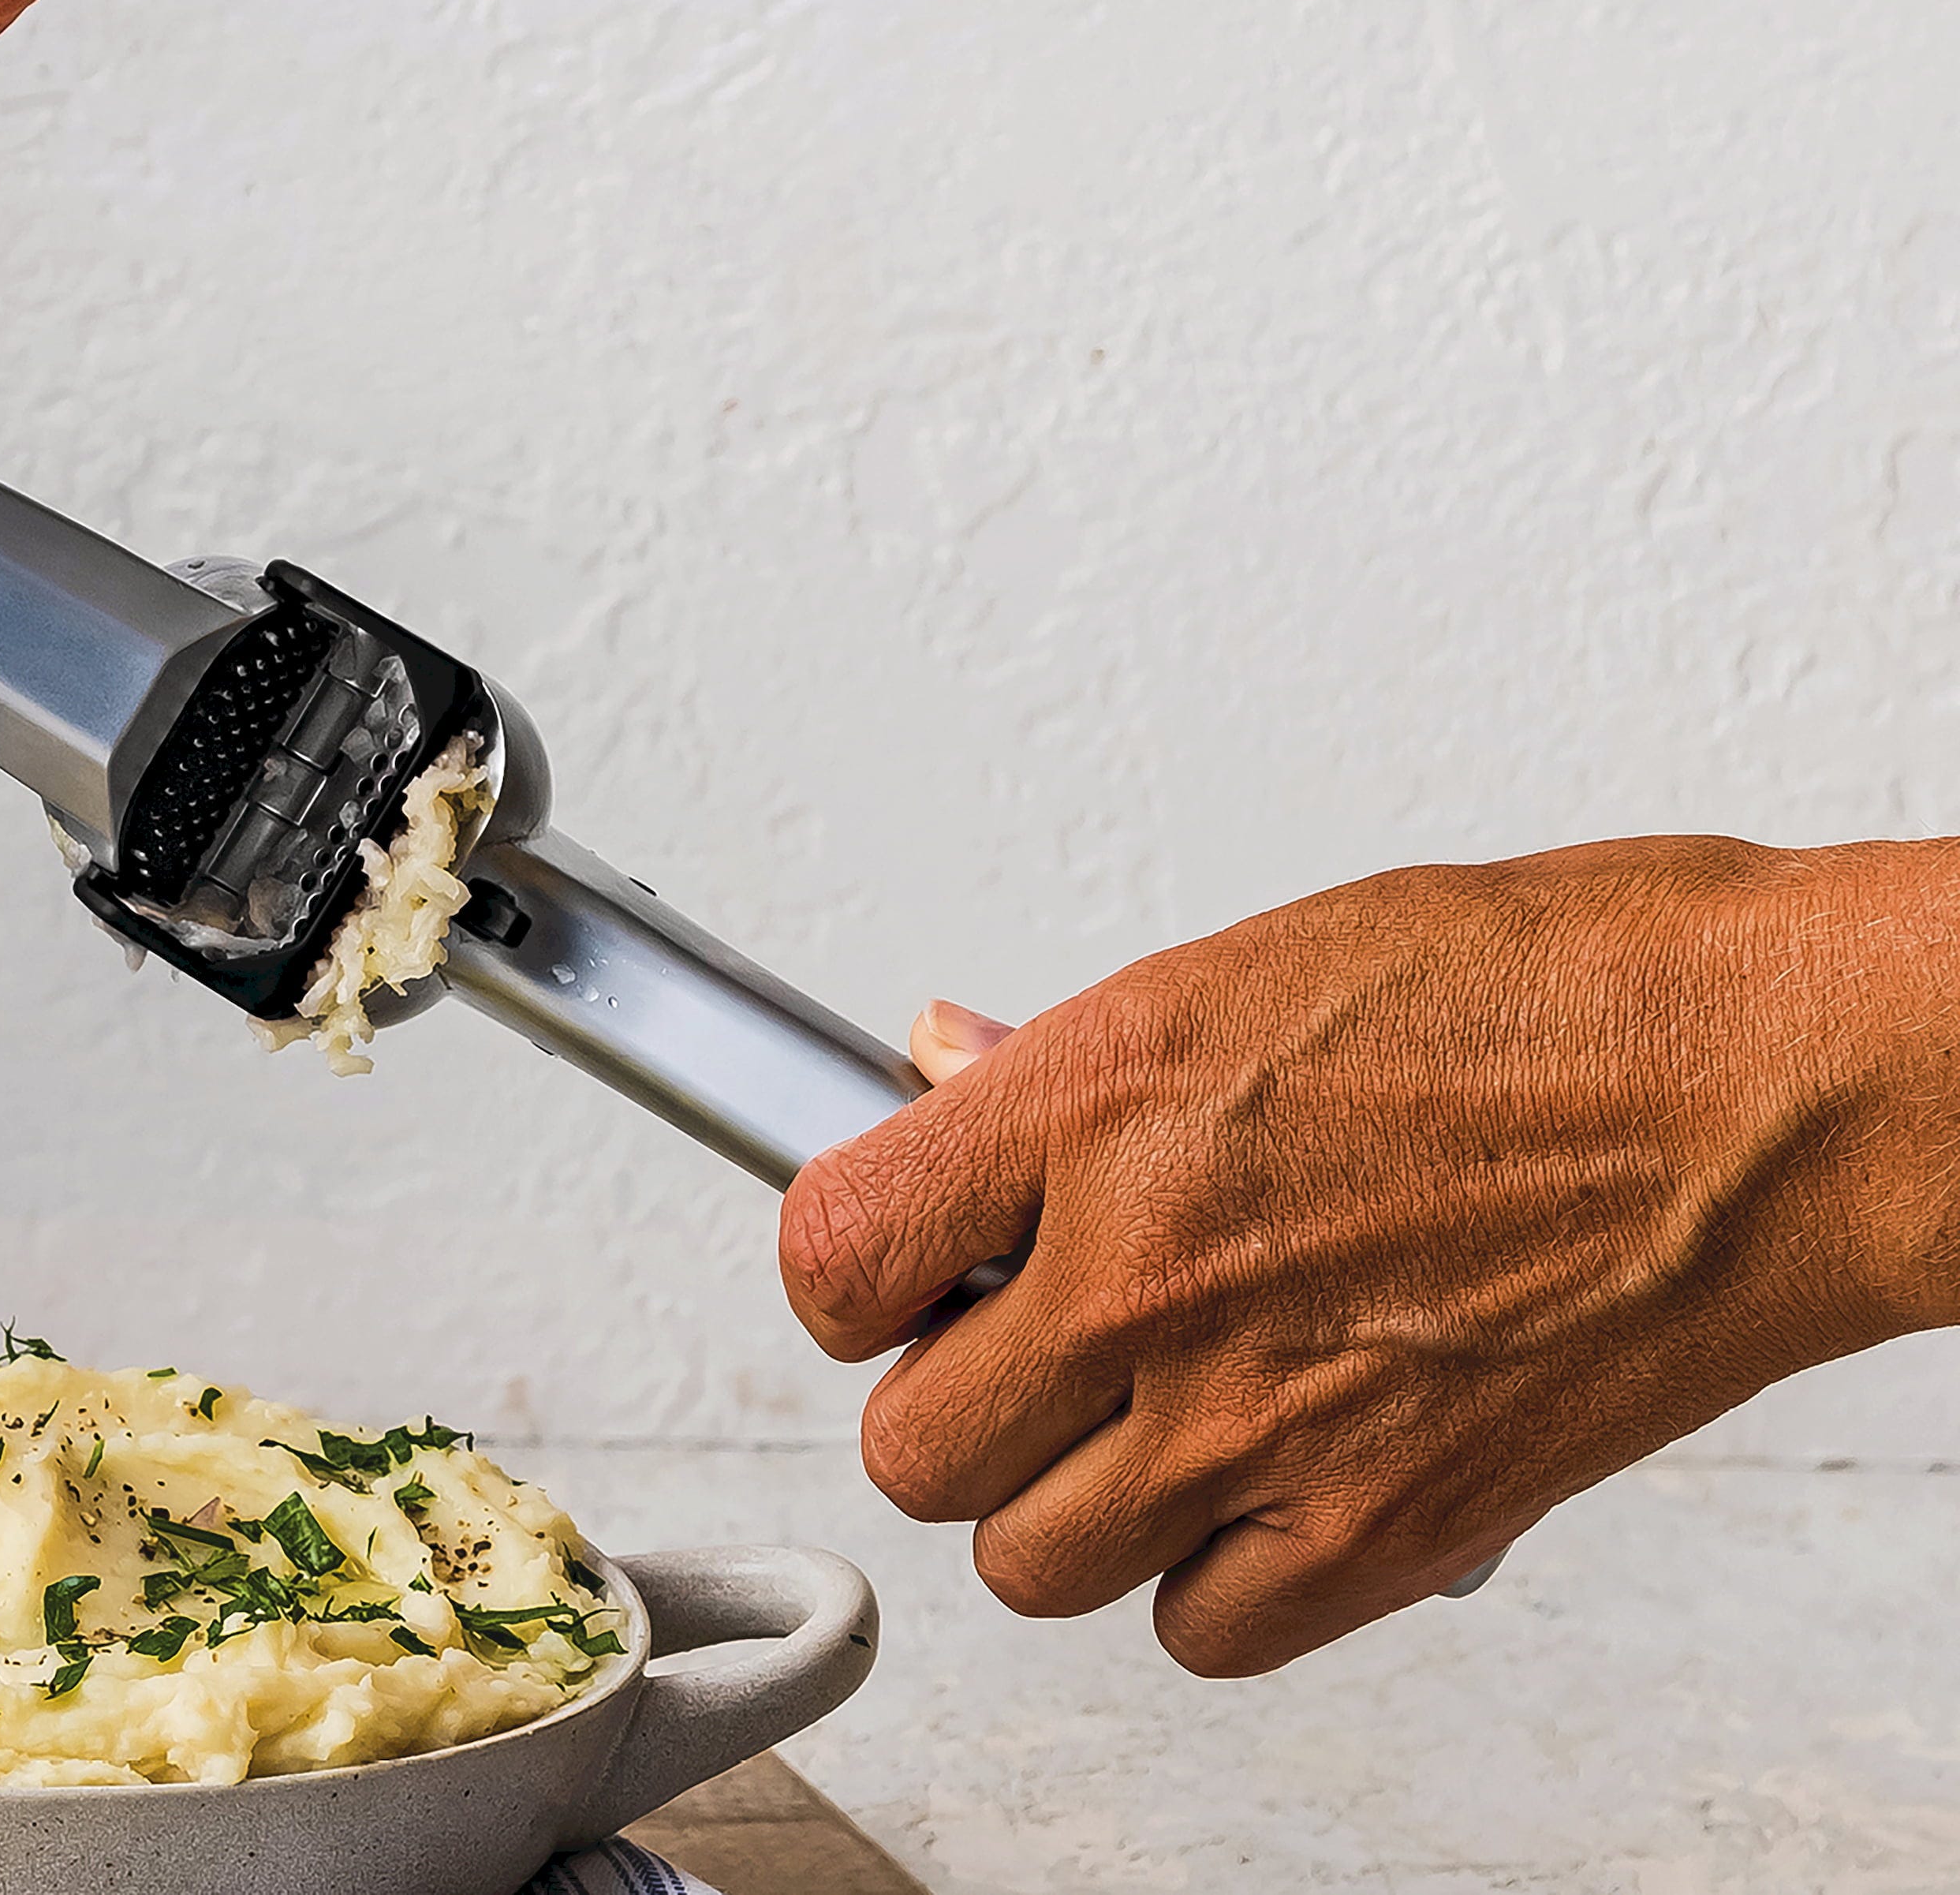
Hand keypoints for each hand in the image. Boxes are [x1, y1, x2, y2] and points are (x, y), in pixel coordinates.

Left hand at [780, 836, 1959, 1675]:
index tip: (895, 1274)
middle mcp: (1153, 1276)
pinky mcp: (1381, 1532)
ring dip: (1063, 1503)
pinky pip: (1194, 1631)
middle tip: (1023, 1351)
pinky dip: (1204, 1581)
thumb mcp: (1246, 965)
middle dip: (951, 1402)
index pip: (831, 1251)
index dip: (845, 1276)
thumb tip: (941, 1077)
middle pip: (912, 1448)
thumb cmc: (1543, 993)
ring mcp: (1262, 1421)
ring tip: (1148, 1419)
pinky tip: (1257, 1485)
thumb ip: (1065, 1062)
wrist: (1764, 1085)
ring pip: (1029, 1560)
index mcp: (1100, 1108)